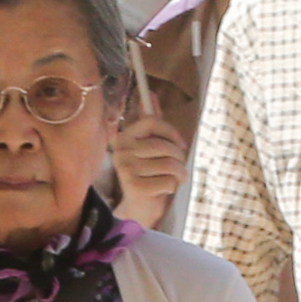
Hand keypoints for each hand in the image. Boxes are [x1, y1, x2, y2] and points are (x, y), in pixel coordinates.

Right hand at [111, 111, 189, 225]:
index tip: (180, 144)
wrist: (138, 208)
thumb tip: (151, 93)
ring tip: (173, 179)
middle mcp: (120, 151)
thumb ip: (151, 122)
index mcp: (123, 137)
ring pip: (169, 164)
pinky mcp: (134, 187)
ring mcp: (125, 169)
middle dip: (178, 159)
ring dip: (179, 174)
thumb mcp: (149, 147)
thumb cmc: (148, 174)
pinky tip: (163, 190)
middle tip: (177, 168)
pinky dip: (172, 187)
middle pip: (163, 145)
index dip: (171, 132)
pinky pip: (168, 181)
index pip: (151, 121)